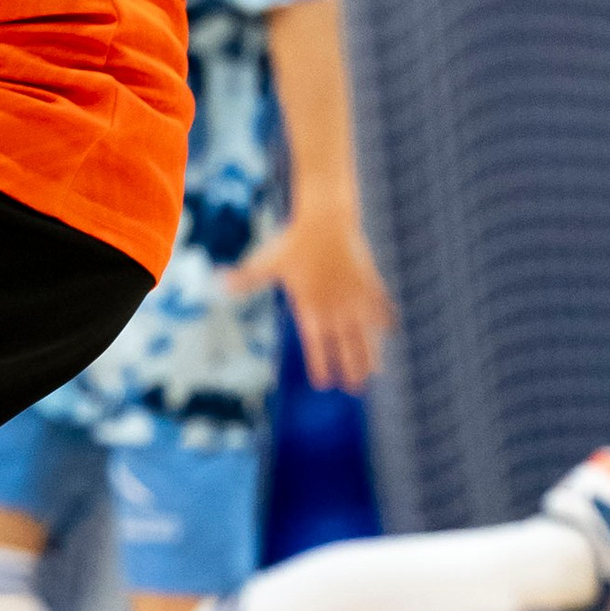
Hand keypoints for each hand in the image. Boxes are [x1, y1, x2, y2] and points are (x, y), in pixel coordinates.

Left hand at [229, 200, 396, 393]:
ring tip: (375, 373)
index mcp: (311, 308)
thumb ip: (246, 279)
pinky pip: (381, 306)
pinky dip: (387, 318)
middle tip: (355, 389)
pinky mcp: (370, 285)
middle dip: (352, 369)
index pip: (316, 346)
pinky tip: (392, 329)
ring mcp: (355, 298)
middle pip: (347, 348)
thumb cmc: (293, 243)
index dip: (321, 365)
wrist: (325, 221)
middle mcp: (335, 309)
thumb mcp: (266, 263)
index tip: (325, 384)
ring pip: (367, 334)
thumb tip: (217, 282)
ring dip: (371, 354)